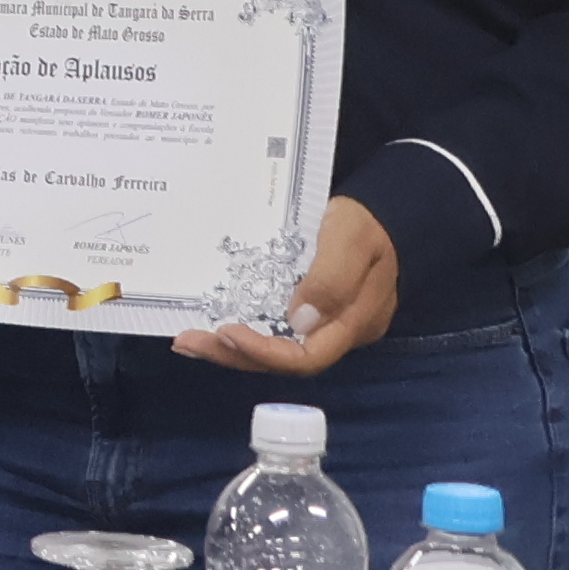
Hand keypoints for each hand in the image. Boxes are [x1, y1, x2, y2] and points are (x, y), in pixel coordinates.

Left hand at [183, 197, 399, 376]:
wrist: (382, 211)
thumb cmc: (367, 223)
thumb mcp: (352, 241)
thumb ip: (331, 280)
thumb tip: (299, 320)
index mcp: (354, 322)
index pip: (306, 357)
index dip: (264, 353)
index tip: (226, 331)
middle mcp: (337, 330)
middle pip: (283, 359)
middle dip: (233, 354)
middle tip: (186, 342)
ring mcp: (323, 321)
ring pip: (274, 347)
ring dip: (230, 348)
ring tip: (188, 339)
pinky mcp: (309, 308)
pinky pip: (273, 328)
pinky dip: (243, 328)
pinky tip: (213, 321)